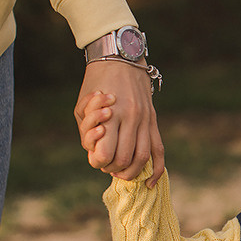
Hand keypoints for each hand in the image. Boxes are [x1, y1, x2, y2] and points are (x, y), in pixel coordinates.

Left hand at [75, 60, 163, 187]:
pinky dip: (156, 169)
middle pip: (124, 158)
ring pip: (142, 157)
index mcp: (111, 114)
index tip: (95, 160)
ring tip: (122, 173)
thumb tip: (97, 155)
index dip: (98, 162)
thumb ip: (87, 131)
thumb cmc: (95, 83)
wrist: (120, 59)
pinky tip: (150, 182)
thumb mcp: (82, 105)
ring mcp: (144, 120)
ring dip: (132, 172)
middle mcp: (130, 118)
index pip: (105, 153)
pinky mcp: (153, 121)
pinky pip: (158, 149)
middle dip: (113, 169)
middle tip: (106, 167)